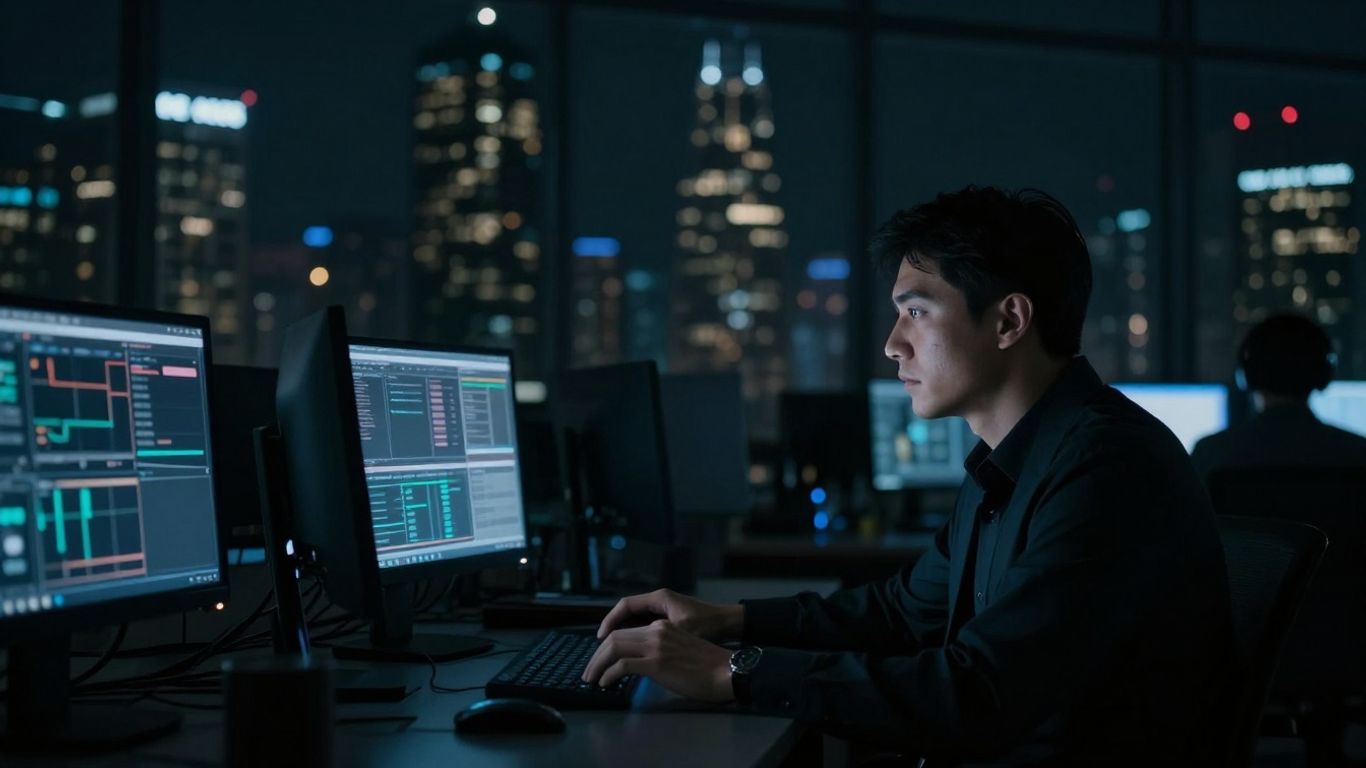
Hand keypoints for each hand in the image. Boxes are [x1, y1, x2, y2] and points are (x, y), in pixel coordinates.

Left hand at [583, 619, 734, 702]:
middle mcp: (656, 631)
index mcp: (662, 627)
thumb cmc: (709, 667)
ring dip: (597, 665)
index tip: (599, 662)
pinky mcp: (657, 663)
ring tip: (591, 679)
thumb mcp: (681, 650)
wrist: (727, 671)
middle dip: (596, 656)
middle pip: (614, 638)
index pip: (625, 632)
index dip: (607, 648)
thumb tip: (641, 666)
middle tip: (589, 673)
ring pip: (614, 648)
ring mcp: (656, 646)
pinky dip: (609, 674)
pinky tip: (606, 683)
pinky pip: (622, 665)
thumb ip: (661, 651)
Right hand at [596, 588, 743, 641]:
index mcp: (659, 599)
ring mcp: (664, 611)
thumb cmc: (709, 625)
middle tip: (600, 650)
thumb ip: (659, 638)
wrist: (731, 624)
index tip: (600, 638)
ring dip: (623, 636)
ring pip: (635, 622)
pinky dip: (636, 639)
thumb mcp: (682, 632)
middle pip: (627, 614)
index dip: (610, 621)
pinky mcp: (669, 621)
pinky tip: (630, 654)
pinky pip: (645, 628)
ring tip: (610, 654)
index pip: (625, 606)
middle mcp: (659, 602)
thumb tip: (631, 651)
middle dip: (612, 631)